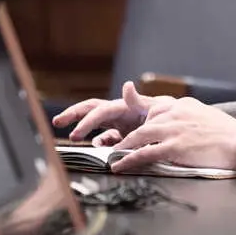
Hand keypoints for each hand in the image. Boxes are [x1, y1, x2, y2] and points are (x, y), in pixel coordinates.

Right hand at [51, 81, 173, 143]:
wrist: (178, 126)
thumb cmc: (166, 115)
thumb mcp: (154, 108)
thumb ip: (138, 100)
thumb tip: (127, 85)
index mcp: (123, 106)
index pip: (100, 111)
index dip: (87, 121)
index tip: (76, 133)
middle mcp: (118, 113)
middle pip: (91, 110)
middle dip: (73, 115)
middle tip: (57, 122)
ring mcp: (120, 124)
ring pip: (96, 124)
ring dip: (83, 129)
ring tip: (72, 137)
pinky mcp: (124, 135)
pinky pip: (107, 138)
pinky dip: (101, 143)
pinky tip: (99, 149)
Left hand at [107, 96, 235, 173]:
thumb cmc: (229, 133)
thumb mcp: (207, 115)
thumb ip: (189, 117)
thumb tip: (181, 126)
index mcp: (183, 104)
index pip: (155, 108)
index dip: (142, 119)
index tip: (135, 127)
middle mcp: (175, 113)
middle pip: (144, 122)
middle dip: (130, 134)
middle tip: (120, 144)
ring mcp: (174, 129)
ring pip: (139, 136)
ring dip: (123, 147)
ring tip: (114, 155)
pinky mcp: (174, 147)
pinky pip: (144, 153)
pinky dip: (128, 159)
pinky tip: (119, 165)